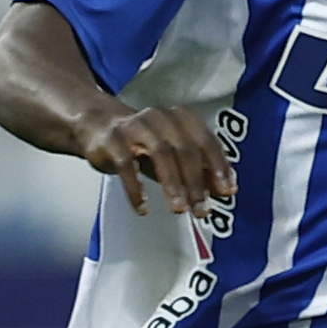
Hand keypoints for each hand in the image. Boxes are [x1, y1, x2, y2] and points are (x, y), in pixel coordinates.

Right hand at [76, 101, 233, 217]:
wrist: (99, 126)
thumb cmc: (142, 142)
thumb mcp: (173, 154)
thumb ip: (198, 170)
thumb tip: (225, 191)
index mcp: (181, 119)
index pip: (206, 141)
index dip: (219, 166)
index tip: (227, 191)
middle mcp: (161, 118)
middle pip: (185, 149)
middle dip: (196, 181)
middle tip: (201, 209)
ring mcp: (136, 127)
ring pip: (160, 153)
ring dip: (172, 183)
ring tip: (178, 209)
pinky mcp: (113, 140)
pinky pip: (126, 164)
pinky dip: (136, 188)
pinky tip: (143, 208)